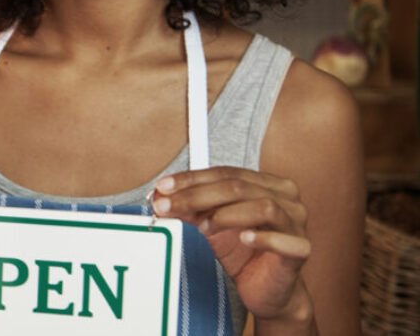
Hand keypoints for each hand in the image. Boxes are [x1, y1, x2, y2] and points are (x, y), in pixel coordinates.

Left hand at [152, 167, 312, 321]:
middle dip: (197, 195)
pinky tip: (244, 239)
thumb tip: (162, 197)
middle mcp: (286, 199)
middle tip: (169, 206)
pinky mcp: (300, 250)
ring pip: (264, 206)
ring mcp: (296, 224)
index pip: (226, 172)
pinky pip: (284, 239)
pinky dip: (261, 237)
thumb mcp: (211, 226)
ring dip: (227, 214)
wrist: (267, 291)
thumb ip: (191, 209)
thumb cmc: (243, 254)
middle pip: (239, 187)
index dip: (192, 178)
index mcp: (268, 184)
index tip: (164, 187)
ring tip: (203, 226)